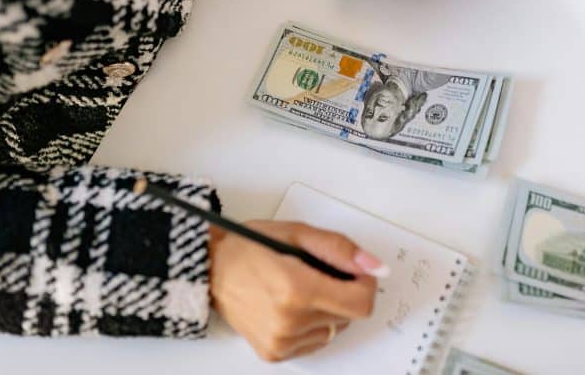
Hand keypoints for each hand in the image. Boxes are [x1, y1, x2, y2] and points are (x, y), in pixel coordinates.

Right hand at [208, 220, 386, 362]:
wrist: (209, 268)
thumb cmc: (248, 246)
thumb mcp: (297, 233)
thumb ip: (340, 249)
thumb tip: (375, 266)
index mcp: (296, 289)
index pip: (361, 303)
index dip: (365, 284)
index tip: (355, 271)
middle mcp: (289, 321)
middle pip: (349, 315)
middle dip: (343, 291)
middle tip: (317, 272)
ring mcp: (281, 341)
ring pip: (334, 329)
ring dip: (327, 308)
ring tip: (299, 287)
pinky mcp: (274, 352)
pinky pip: (315, 341)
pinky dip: (312, 323)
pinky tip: (291, 305)